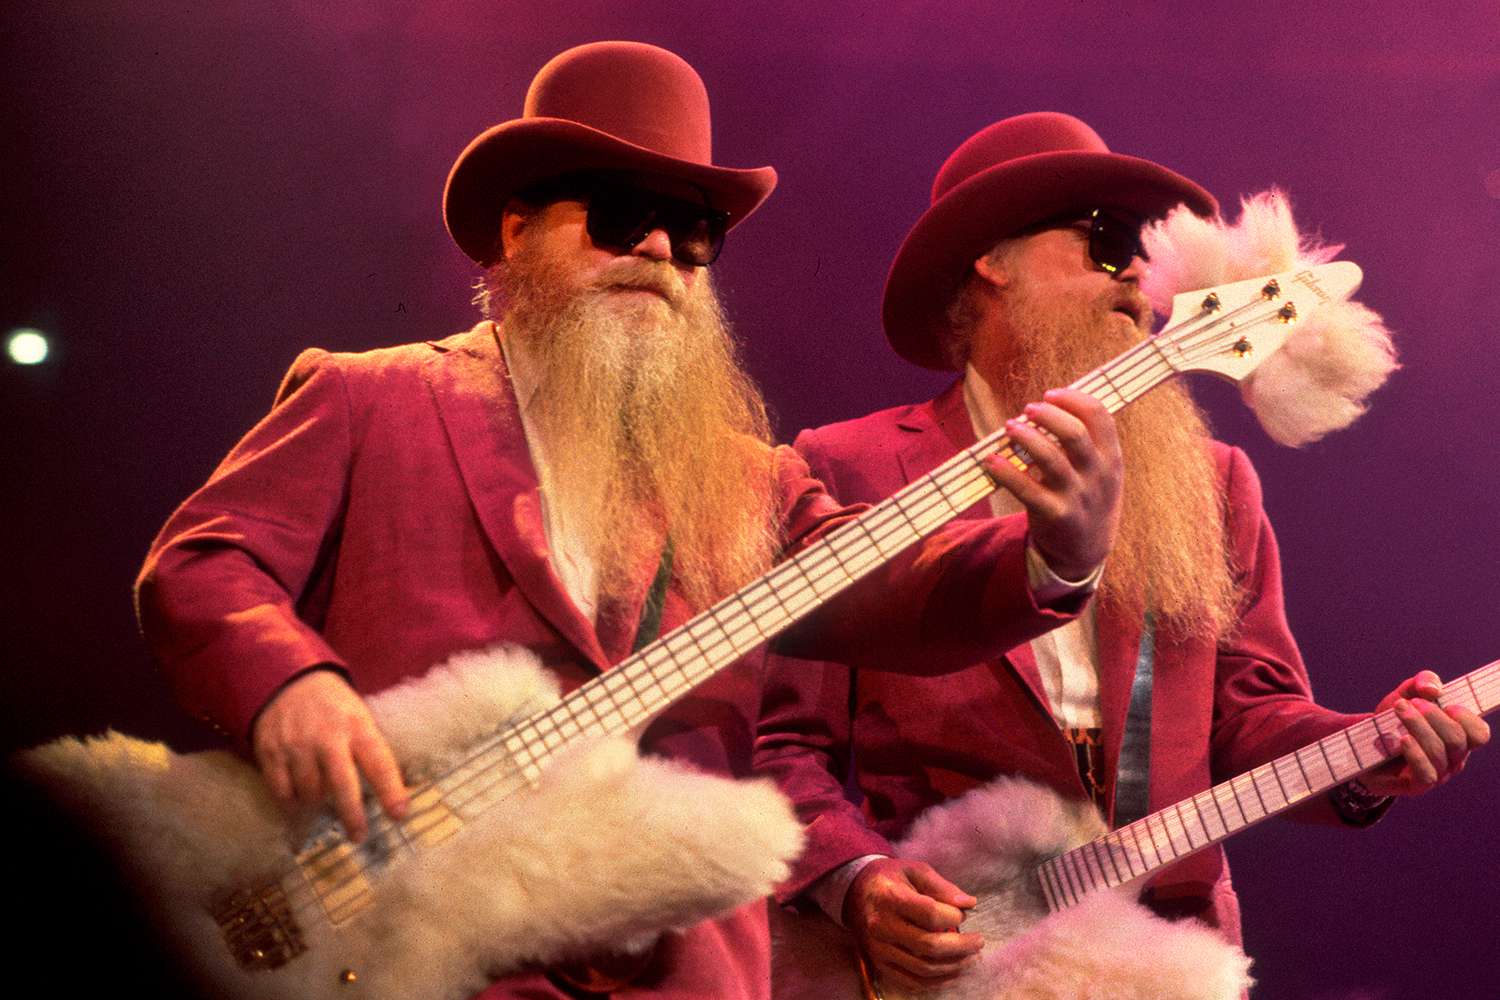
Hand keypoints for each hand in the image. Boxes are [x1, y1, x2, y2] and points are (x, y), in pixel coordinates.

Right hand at [251, 669, 409, 841]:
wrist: (288, 681)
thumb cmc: (334, 707)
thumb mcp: (359, 716)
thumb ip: (370, 749)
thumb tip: (394, 791)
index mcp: (357, 726)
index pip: (379, 762)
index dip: (391, 791)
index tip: (399, 815)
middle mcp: (327, 736)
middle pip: (343, 784)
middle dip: (353, 815)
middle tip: (359, 835)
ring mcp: (297, 745)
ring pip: (311, 792)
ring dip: (318, 803)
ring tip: (322, 798)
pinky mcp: (271, 752)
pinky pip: (282, 791)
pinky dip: (292, 800)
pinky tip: (298, 797)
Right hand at [843, 857, 982, 989]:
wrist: (855, 892)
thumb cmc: (890, 879)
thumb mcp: (915, 871)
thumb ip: (942, 887)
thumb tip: (969, 904)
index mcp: (890, 897)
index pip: (929, 914)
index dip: (954, 916)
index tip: (964, 913)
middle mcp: (881, 926)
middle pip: (929, 945)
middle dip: (961, 946)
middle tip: (979, 941)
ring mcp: (879, 949)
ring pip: (923, 968)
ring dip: (954, 966)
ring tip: (972, 958)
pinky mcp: (879, 964)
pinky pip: (912, 982)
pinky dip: (937, 981)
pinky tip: (953, 970)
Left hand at [982, 388, 1122, 581]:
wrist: (1086, 551)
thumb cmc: (1086, 498)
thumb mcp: (1101, 471)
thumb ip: (1086, 442)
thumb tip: (1050, 403)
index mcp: (1111, 457)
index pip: (1099, 415)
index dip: (1073, 398)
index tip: (1050, 394)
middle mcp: (1097, 475)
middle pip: (1074, 433)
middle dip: (1047, 414)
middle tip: (1028, 409)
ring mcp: (1076, 496)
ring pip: (1050, 457)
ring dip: (1025, 437)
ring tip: (1010, 427)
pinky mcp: (1054, 515)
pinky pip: (1026, 489)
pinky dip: (1005, 472)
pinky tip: (991, 460)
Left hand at [1360, 670, 1489, 796]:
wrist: (1362, 749)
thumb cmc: (1392, 721)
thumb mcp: (1406, 695)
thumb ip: (1422, 682)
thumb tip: (1433, 688)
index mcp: (1459, 736)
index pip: (1479, 733)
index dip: (1466, 718)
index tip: (1446, 704)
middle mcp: (1454, 757)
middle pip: (1457, 739)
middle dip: (1434, 716)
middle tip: (1411, 703)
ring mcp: (1438, 773)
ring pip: (1439, 752)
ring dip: (1418, 727)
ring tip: (1399, 710)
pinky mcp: (1418, 785)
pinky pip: (1426, 773)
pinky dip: (1415, 753)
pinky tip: (1402, 739)